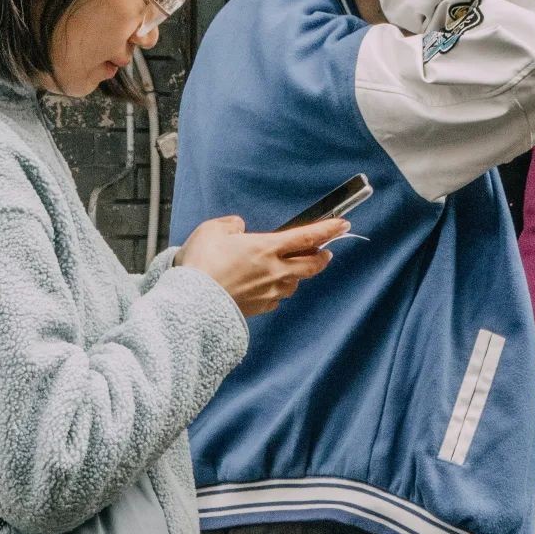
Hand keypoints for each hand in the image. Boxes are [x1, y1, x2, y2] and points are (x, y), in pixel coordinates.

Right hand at [175, 214, 347, 316]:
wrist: (191, 303)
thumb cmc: (200, 264)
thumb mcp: (212, 230)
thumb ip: (231, 225)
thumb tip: (239, 228)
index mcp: (266, 248)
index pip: (306, 237)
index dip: (328, 230)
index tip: (342, 225)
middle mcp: (274, 271)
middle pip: (312, 265)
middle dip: (322, 257)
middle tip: (325, 251)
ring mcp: (269, 292)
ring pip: (294, 283)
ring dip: (297, 275)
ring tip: (290, 269)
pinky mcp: (259, 308)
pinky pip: (276, 299)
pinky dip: (277, 291)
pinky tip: (267, 288)